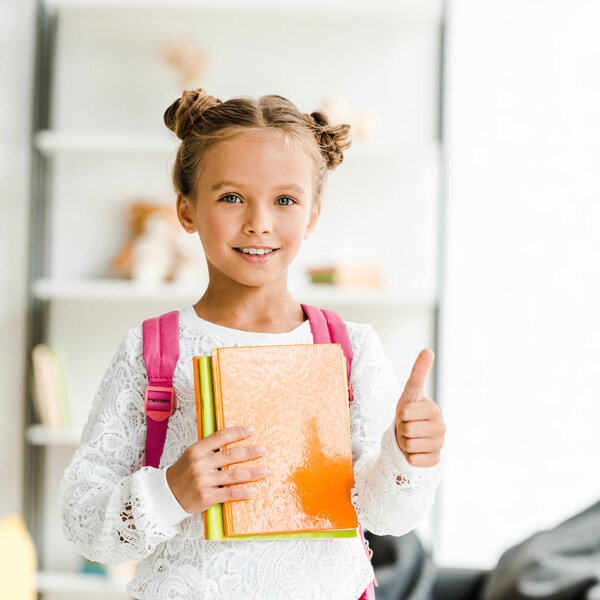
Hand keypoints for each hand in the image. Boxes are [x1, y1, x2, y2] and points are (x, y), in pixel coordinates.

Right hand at [166, 426, 269, 513]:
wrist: (168, 494)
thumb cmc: (184, 472)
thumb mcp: (193, 455)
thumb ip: (210, 448)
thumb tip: (234, 438)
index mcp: (196, 450)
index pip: (220, 437)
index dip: (237, 432)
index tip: (251, 430)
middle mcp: (200, 464)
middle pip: (230, 455)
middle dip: (249, 452)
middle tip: (262, 450)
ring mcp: (203, 481)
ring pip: (233, 475)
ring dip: (252, 473)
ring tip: (264, 471)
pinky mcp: (207, 497)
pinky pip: (229, 493)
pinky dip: (243, 492)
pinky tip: (253, 490)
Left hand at [394, 349, 445, 467]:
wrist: (411, 435)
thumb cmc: (409, 411)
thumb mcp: (411, 391)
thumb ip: (419, 372)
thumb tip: (428, 350)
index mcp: (435, 410)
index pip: (404, 413)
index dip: (400, 414)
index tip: (406, 414)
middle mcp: (441, 428)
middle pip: (406, 430)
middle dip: (401, 429)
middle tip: (407, 427)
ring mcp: (440, 446)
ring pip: (408, 446)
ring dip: (404, 443)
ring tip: (411, 438)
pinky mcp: (435, 461)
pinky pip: (413, 460)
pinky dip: (409, 457)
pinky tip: (415, 450)